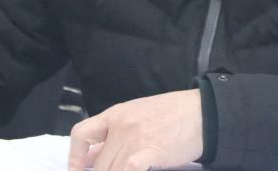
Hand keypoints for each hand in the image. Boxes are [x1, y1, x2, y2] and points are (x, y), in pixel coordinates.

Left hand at [68, 89, 202, 170]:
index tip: (76, 170)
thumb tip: (92, 156)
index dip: (74, 157)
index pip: (81, 134)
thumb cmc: (174, 114)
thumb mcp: (139, 115)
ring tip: (130, 170)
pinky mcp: (148, 152)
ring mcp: (133, 139)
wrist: (202, 113)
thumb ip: (115, 134)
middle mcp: (120, 126)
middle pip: (99, 163)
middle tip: (116, 170)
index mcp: (116, 114)